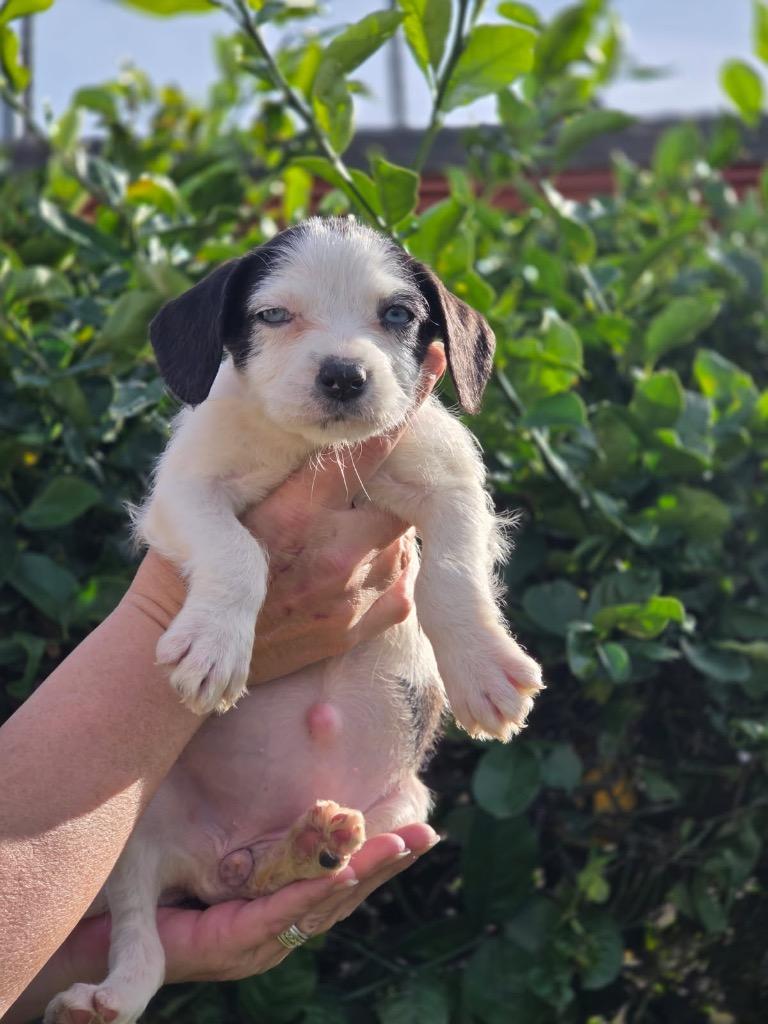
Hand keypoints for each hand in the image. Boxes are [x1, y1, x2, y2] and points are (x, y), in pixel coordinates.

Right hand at [6, 826, 438, 1020]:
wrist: (115, 940)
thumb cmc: (116, 919)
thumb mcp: (123, 935)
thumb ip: (119, 980)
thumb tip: (89, 1013)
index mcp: (232, 944)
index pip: (286, 915)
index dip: (320, 891)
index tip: (355, 867)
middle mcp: (264, 940)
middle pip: (331, 902)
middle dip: (377, 867)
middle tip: (420, 834)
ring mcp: (276, 926)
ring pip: (339, 894)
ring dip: (381, 862)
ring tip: (422, 830)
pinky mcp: (280, 909)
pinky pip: (329, 885)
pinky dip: (362, 860)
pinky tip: (389, 839)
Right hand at [128, 344, 446, 685]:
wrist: (188, 635)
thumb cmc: (199, 557)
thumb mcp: (223, 498)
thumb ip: (269, 461)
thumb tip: (302, 412)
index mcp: (295, 512)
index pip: (366, 448)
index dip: (404, 409)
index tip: (431, 365)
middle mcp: (332, 551)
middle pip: (397, 501)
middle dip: (392, 490)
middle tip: (377, 483)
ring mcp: (348, 593)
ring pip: (402, 543)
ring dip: (389, 531)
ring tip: (356, 527)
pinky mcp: (353, 627)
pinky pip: (399, 590)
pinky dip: (390, 573)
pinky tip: (363, 565)